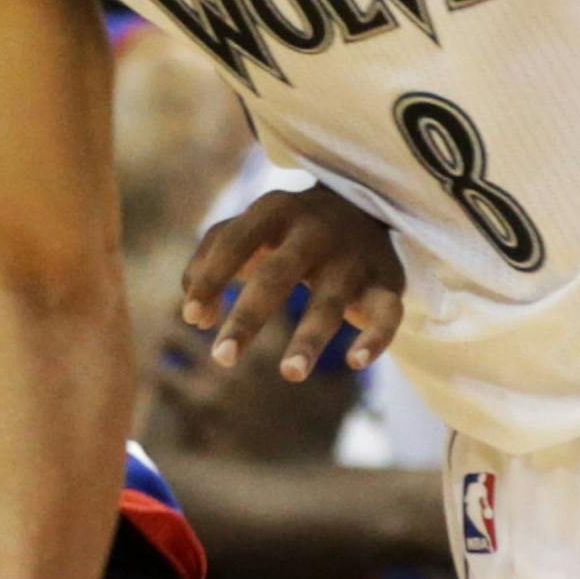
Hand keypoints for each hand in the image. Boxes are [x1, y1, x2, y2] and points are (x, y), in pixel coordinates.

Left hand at [180, 185, 403, 379]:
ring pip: (331, 301)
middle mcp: (315, 230)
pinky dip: (377, 336)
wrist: (364, 205)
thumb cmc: (287, 230)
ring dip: (310, 337)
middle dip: (249, 317)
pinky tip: (357, 362)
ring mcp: (353, 256)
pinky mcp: (387, 280)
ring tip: (290, 373)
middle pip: (278, 275)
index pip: (234, 242)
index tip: (191, 318)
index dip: (212, 278)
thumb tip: (198, 318)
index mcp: (274, 211)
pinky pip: (388, 311)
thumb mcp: (247, 231)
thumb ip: (210, 263)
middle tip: (222, 358)